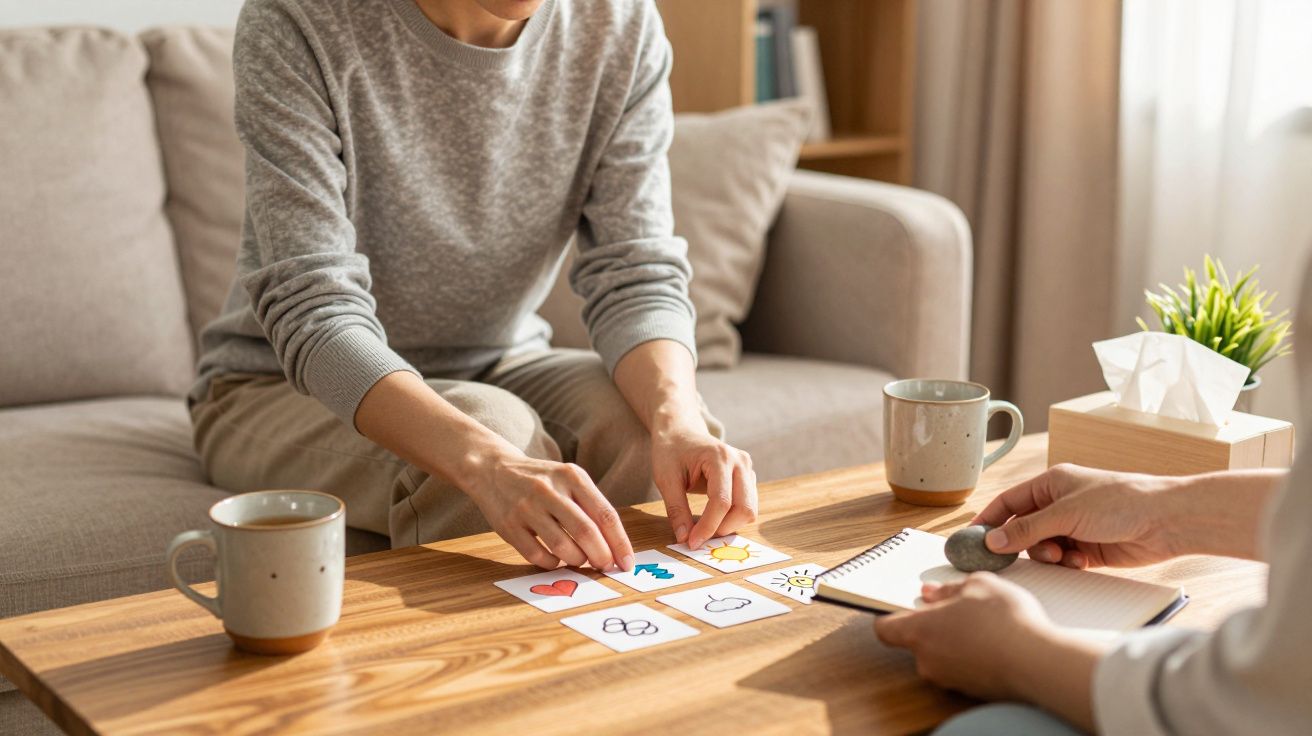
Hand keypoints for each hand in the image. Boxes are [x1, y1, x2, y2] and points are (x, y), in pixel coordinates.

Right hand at [466, 452, 634, 571]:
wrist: (493, 469)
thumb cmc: (542, 480)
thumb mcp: (568, 479)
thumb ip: (591, 506)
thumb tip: (615, 547)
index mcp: (572, 476)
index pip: (605, 514)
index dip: (619, 543)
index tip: (627, 564)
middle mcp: (549, 490)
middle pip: (586, 532)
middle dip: (601, 556)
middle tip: (605, 566)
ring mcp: (527, 508)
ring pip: (562, 547)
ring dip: (576, 560)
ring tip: (579, 559)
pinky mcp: (508, 525)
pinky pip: (537, 555)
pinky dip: (552, 563)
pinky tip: (555, 558)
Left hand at [651, 425, 756, 549]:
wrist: (680, 431)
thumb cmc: (671, 451)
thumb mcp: (666, 479)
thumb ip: (676, 509)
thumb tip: (684, 538)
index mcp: (719, 457)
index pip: (721, 502)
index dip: (708, 527)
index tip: (692, 543)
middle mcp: (740, 461)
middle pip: (744, 508)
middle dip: (722, 529)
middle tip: (699, 537)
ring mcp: (747, 468)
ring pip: (750, 510)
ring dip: (729, 525)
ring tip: (704, 527)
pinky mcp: (748, 476)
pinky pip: (747, 505)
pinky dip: (732, 518)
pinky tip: (713, 518)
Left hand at [874, 574, 1055, 700]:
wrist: (1039, 663)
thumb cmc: (1006, 621)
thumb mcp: (978, 584)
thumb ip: (949, 588)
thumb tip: (932, 593)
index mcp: (920, 632)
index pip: (885, 628)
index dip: (890, 615)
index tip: (902, 606)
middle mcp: (928, 660)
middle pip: (917, 641)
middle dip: (934, 624)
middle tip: (959, 608)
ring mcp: (949, 679)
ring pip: (942, 655)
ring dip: (956, 640)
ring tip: (985, 624)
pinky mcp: (970, 691)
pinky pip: (962, 668)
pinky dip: (973, 656)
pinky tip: (995, 643)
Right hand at [973, 463, 1180, 568]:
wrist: (1167, 521)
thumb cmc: (1120, 502)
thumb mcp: (1065, 513)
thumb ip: (1026, 529)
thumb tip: (992, 541)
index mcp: (1051, 483)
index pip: (1008, 501)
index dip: (989, 520)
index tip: (972, 540)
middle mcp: (1060, 504)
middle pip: (1022, 528)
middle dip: (1021, 544)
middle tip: (1012, 558)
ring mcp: (1074, 527)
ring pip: (1041, 548)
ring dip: (1047, 556)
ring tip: (1061, 556)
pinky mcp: (1089, 549)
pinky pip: (1063, 561)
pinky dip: (1066, 564)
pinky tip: (1080, 562)